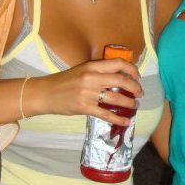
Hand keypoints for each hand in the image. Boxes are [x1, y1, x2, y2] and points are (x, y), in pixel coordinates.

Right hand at [25, 58, 141, 123]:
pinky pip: (106, 114)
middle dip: (135, 87)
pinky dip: (118, 119)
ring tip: (134, 106)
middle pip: (121, 80)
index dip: (132, 69)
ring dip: (129, 103)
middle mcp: (91, 78)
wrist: (45, 93)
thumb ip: (98, 72)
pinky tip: (126, 121)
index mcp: (91, 66)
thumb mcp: (81, 70)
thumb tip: (119, 77)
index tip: (137, 76)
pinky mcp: (84, 107)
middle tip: (139, 93)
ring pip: (116, 98)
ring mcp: (88, 93)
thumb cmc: (63, 82)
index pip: (118, 63)